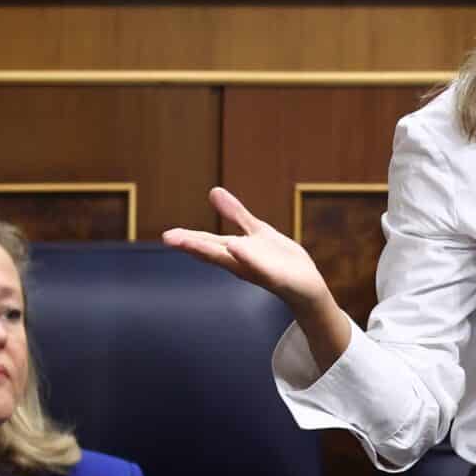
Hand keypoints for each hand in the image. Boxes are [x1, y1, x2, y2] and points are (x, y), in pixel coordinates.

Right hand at [163, 187, 332, 310]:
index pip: (208, 244)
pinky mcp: (275, 277)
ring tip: (192, 244)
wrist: (307, 284)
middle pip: (213, 253)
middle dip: (192, 246)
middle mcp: (242, 262)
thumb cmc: (279, 259)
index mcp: (236, 251)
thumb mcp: (256, 231)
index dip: (188, 239)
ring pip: (232, 260)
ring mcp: (257, 270)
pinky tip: (236, 246)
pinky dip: (247, 257)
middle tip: (169, 239)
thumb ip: (235, 214)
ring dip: (212, 252)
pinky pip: (260, 267)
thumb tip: (213, 191)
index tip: (168, 236)